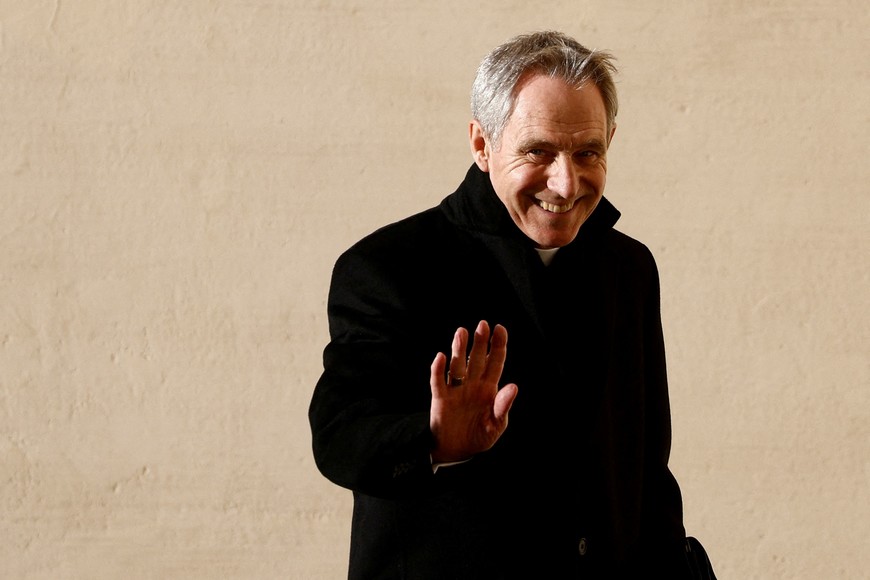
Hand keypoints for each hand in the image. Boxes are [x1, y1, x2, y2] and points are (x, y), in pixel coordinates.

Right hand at [429, 320, 517, 463]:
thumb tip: (513, 386)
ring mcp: (456, 390)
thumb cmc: (479, 437)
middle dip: (479, 342)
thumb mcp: (496, 425)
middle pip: (476, 359)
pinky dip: (438, 369)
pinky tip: (441, 357)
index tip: (500, 329)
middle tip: (482, 324)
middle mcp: (472, 385)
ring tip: (461, 332)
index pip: (495, 362)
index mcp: (489, 389)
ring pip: (458, 365)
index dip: (497, 346)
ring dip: (459, 349)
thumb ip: (503, 406)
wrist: (457, 452)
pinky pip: (438, 381)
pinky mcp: (440, 399)